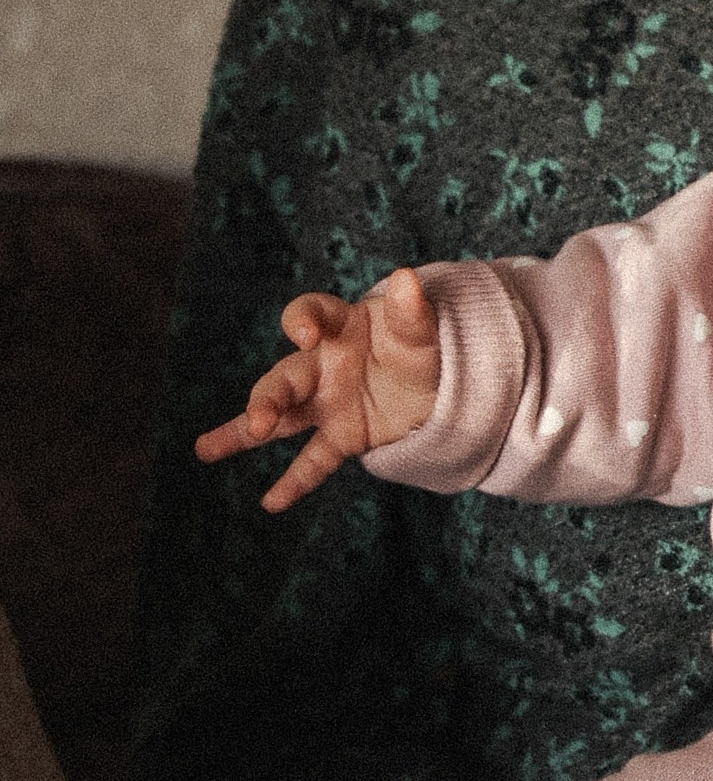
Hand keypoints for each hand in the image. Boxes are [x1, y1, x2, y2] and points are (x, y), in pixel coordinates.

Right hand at [196, 268, 442, 509]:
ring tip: (205, 450)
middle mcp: (322, 364)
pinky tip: (271, 502)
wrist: (439, 380)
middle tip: (259, 421)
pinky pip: (314, 460)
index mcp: (339, 325)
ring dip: (246, 431)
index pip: (309, 313)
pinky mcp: (342, 435)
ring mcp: (327, 402)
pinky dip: (296, 482)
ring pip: (280, 419)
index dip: (301, 320)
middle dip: (267, 399)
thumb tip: (408, 278)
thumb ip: (412, 311)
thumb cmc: (420, 343)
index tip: (303, 333)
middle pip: (284, 378)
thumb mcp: (421, 328)